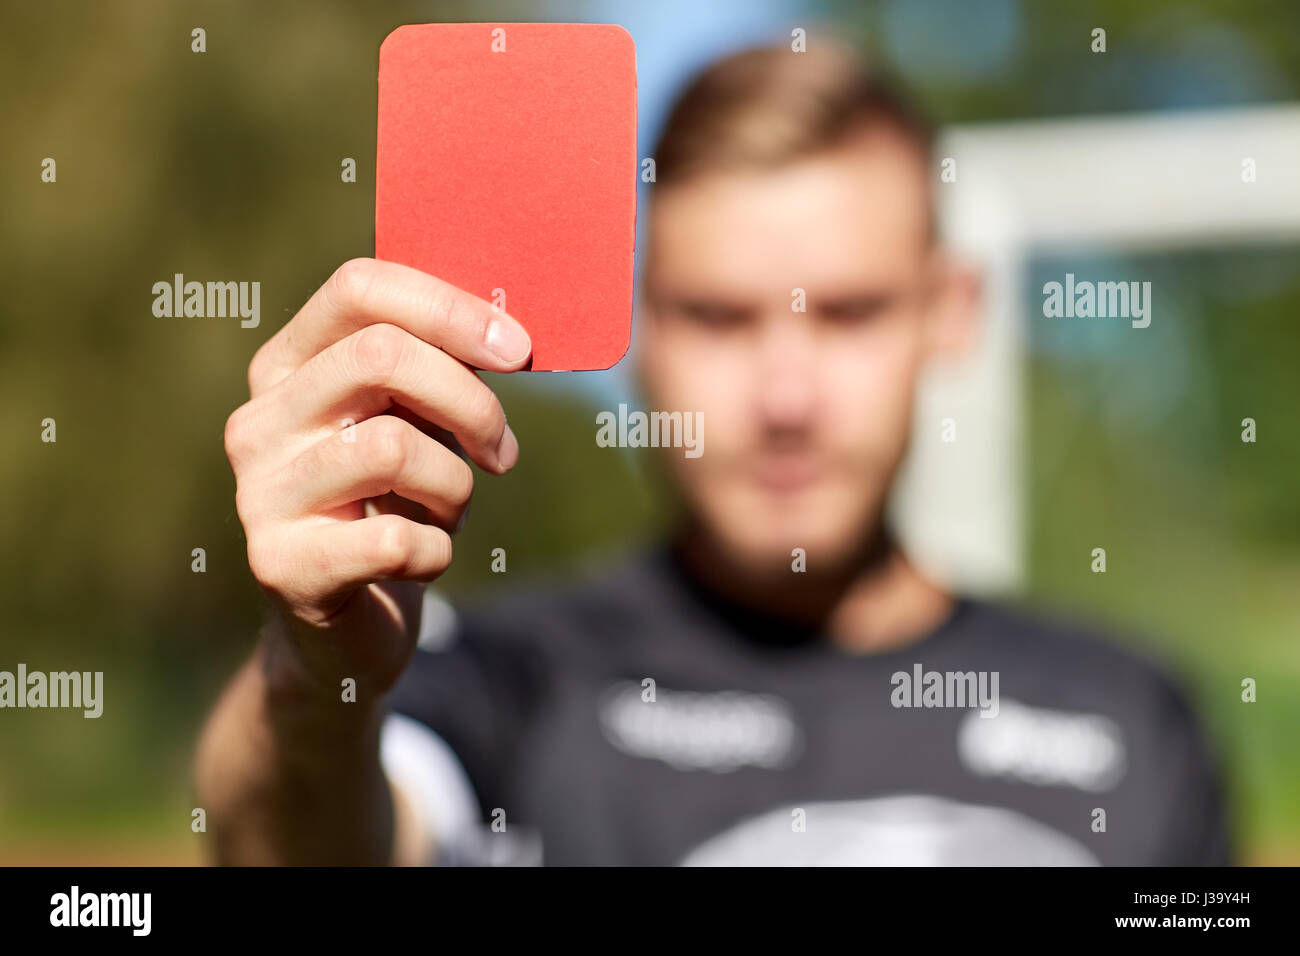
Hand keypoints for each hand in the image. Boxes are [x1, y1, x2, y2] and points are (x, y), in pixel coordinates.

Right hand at [223, 258, 530, 697]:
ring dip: (454, 485)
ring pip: (393, 447)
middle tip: (502, 450)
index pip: (359, 287)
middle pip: (381, 355)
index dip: (450, 308)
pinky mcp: (281, 565)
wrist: (349, 624)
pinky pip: (393, 538)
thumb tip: (509, 333)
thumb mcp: (416, 422)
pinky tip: (421, 558)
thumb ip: (442, 369)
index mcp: (288, 364)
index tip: (518, 349)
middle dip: (471, 401)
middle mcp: (259, 419)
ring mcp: (259, 492)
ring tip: (448, 510)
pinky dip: (434, 550)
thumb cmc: (395, 503)